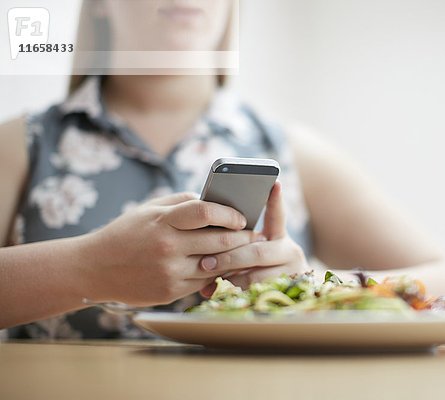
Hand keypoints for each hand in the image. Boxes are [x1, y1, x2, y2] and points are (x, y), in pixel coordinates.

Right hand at [80, 192, 261, 305]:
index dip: (229, 213)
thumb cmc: (125, 233)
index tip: (241, 216)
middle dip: (242, 237)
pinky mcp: (170, 292)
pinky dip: (216, 273)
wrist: (93, 269)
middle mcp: (168, 247)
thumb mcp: (148, 209)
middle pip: (219, 240)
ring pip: (216, 264)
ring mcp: (170, 272)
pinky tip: (223, 266)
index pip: (205, 212)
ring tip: (245, 250)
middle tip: (254, 234)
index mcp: (163, 221)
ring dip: (234, 257)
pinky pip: (203, 281)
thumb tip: (212, 201)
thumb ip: (181, 202)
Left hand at [199, 182, 312, 295]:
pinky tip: (209, 291)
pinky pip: (250, 293)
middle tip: (205, 261)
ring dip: (227, 275)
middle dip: (229, 256)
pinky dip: (228, 292)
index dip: (276, 201)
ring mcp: (290, 273)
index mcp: (280, 236)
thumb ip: (240, 240)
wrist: (287, 297)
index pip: (278, 215)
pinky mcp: (283, 292)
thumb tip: (212, 230)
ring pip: (253, 275)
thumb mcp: (256, 249)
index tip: (274, 183)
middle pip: (257, 252)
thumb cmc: (259, 267)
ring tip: (206, 274)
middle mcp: (290, 252)